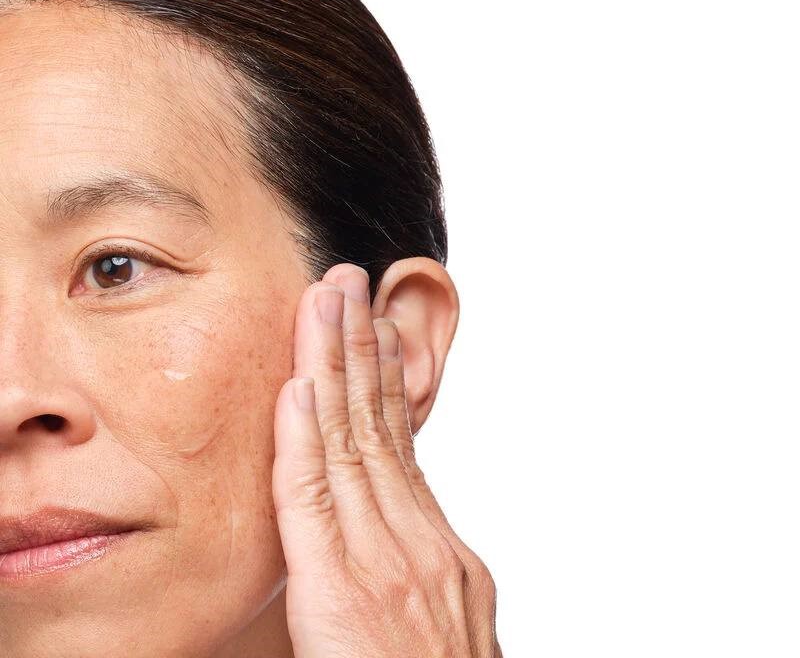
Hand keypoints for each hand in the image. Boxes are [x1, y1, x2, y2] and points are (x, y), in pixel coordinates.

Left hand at [272, 263, 501, 656]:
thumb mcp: (447, 617)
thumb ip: (416, 564)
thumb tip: (399, 527)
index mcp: (436, 546)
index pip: (401, 442)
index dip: (385, 379)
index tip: (371, 328)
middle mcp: (418, 540)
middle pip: (378, 424)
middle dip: (361, 347)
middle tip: (350, 281)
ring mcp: (388, 562)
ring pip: (350, 443)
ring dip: (334, 366)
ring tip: (326, 302)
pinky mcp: (345, 594)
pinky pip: (318, 500)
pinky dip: (308, 439)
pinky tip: (300, 386)